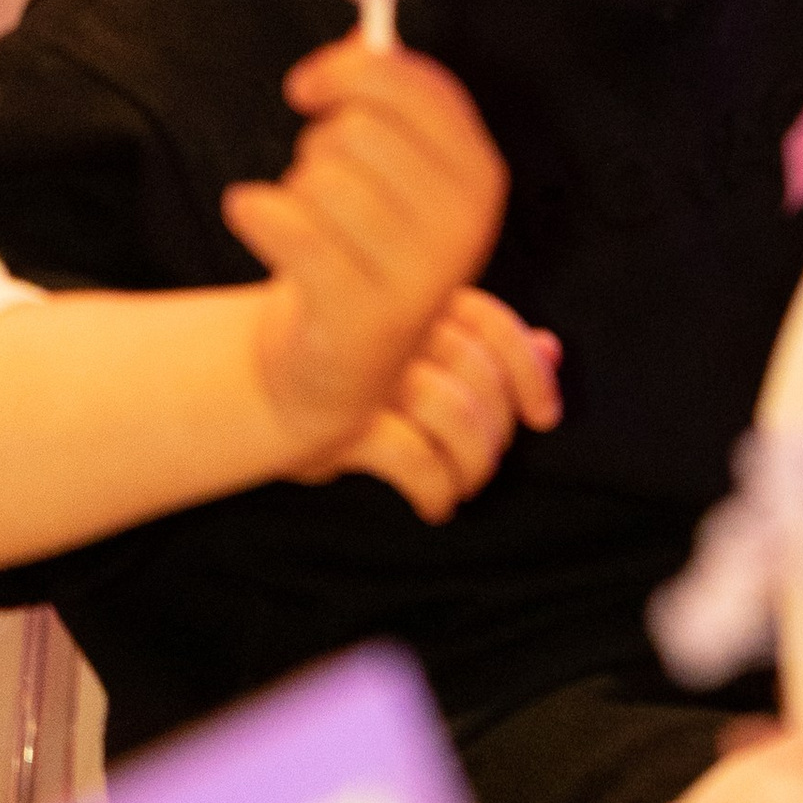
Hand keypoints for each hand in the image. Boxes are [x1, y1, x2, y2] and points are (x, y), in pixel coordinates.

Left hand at [223, 33, 516, 472]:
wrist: (338, 361)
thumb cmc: (361, 242)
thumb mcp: (393, 166)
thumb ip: (387, 91)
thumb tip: (363, 35)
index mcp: (480, 177)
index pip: (417, 88)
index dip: (351, 71)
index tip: (309, 85)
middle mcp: (463, 229)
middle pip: (358, 131)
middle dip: (320, 144)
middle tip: (317, 179)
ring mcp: (418, 280)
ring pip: (319, 178)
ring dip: (294, 189)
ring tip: (306, 222)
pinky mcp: (360, 319)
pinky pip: (285, 225)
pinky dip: (255, 211)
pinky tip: (255, 220)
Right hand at [333, 286, 559, 522]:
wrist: (249, 377)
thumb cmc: (349, 361)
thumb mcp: (414, 342)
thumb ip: (480, 344)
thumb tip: (552, 349)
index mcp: (417, 297)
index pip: (493, 325)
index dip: (528, 372)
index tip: (544, 417)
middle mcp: (395, 327)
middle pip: (479, 378)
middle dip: (495, 432)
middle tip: (482, 462)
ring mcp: (368, 373)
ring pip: (454, 417)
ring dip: (471, 464)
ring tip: (462, 483)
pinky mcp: (340, 423)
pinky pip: (413, 460)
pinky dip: (436, 490)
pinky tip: (433, 504)